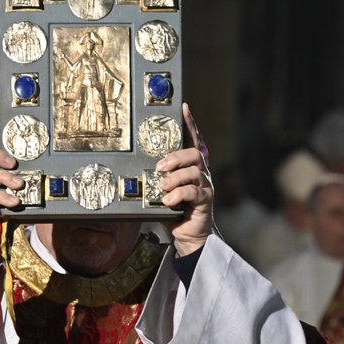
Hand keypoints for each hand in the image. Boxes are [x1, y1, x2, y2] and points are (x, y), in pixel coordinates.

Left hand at [154, 103, 214, 255]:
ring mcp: (205, 186)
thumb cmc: (174, 211)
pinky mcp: (205, 201)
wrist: (188, 236)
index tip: (184, 108)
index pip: (192, 140)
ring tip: (163, 186)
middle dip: (176, 157)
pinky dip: (178, 194)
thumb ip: (157, 177)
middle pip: (194, 154)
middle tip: (160, 167)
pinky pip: (194, 192)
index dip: (190, 124)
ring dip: (175, 178)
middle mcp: (201, 173)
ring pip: (194, 172)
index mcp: (191, 167)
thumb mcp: (163, 190)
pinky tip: (168, 201)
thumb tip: (138, 167)